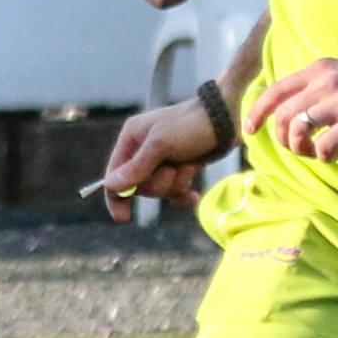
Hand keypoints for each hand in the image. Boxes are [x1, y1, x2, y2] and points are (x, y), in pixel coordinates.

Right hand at [93, 97, 224, 220]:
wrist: (227, 119)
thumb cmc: (190, 125)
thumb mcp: (160, 146)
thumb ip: (135, 168)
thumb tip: (109, 186)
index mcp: (132, 139)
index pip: (115, 173)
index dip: (117, 196)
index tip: (123, 218)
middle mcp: (144, 150)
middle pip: (139, 186)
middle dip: (159, 183)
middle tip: (172, 169)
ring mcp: (163, 161)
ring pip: (159, 189)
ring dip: (176, 183)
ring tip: (189, 166)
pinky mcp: (181, 168)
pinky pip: (175, 192)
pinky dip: (183, 194)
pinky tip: (193, 195)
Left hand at [245, 57, 337, 161]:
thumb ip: (318, 83)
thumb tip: (293, 105)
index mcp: (318, 70)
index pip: (274, 91)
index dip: (257, 112)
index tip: (251, 129)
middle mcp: (325, 83)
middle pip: (281, 116)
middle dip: (282, 138)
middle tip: (298, 147)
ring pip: (297, 131)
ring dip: (301, 149)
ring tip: (317, 152)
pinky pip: (324, 146)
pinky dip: (324, 156)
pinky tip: (337, 155)